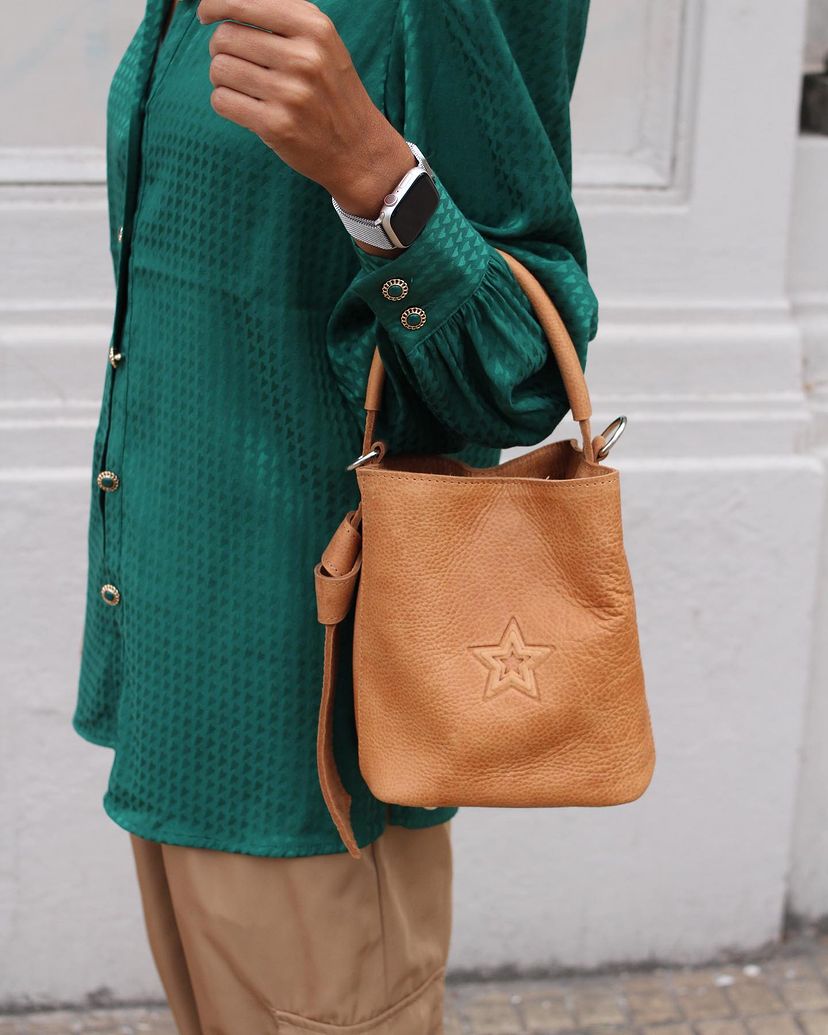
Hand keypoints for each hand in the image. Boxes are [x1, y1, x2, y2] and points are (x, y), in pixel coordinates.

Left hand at [198, 0, 415, 223]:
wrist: (358, 149)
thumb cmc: (330, 90)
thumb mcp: (320, 41)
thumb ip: (281, 15)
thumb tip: (225, 2)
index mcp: (313, 27)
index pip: (243, 2)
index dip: (215, 5)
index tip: (206, 14)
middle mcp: (302, 57)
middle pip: (225, 37)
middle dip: (221, 49)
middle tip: (237, 63)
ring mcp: (289, 94)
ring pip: (218, 68)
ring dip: (222, 78)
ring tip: (244, 87)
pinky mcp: (275, 126)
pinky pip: (221, 101)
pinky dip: (225, 102)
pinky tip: (245, 107)